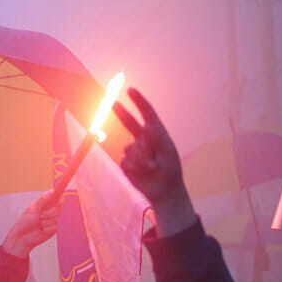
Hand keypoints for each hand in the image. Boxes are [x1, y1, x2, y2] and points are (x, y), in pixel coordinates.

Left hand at [0, 189, 60, 257]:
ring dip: (47, 222)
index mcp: (44, 204)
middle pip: (59, 207)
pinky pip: (55, 227)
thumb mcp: (33, 210)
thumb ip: (43, 201)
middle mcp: (49, 211)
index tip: (62, 194)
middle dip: (51, 212)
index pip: (56, 197)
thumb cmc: (25, 222)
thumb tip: (52, 191)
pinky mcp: (53, 229)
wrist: (22, 238)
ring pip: (57, 218)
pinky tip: (41, 230)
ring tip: (39, 224)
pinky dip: (47, 229)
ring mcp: (52, 220)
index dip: (60, 196)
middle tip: (41, 216)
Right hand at [114, 88, 195, 237]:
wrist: (164, 190)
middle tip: (112, 102)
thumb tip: (147, 126)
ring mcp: (134, 151)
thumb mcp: (168, 153)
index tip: (130, 90)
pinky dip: (135, 167)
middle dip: (121, 113)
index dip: (138, 101)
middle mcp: (143, 140)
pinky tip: (144, 173)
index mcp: (156, 134)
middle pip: (129, 123)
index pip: (147, 114)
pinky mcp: (127, 164)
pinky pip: (126, 161)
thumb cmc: (170, 170)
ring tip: (152, 168)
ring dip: (141, 159)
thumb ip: (158, 139)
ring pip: (130, 149)